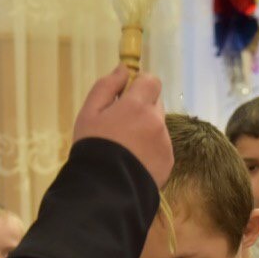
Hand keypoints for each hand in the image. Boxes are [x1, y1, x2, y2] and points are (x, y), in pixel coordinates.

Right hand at [73, 65, 171, 186]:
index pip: (151, 80)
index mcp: (137, 105)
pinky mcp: (168, 161)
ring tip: (125, 148)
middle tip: (121, 125)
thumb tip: (123, 68)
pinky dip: (151, 149)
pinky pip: (161, 146)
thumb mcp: (89, 113)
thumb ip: (106, 86)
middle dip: (142, 108)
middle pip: (155, 103)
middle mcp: (156, 121)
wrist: (105, 189)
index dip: (140, 85)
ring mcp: (164, 142)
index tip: (126, 96)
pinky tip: (134, 161)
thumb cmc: (92, 147)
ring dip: (146, 130)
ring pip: (158, 126)